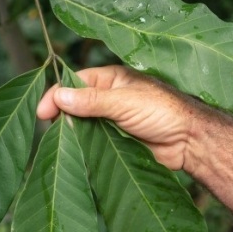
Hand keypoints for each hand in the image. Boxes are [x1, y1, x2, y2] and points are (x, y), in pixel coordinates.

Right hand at [36, 65, 199, 170]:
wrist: (190, 142)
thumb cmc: (164, 111)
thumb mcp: (124, 101)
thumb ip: (91, 100)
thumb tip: (59, 96)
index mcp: (110, 80)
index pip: (74, 83)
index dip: (57, 94)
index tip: (43, 111)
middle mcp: (107, 98)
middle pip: (73, 104)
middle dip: (60, 115)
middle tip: (49, 127)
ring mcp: (109, 120)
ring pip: (80, 125)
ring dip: (70, 132)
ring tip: (59, 141)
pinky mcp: (113, 141)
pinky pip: (90, 142)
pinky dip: (80, 146)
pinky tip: (72, 151)